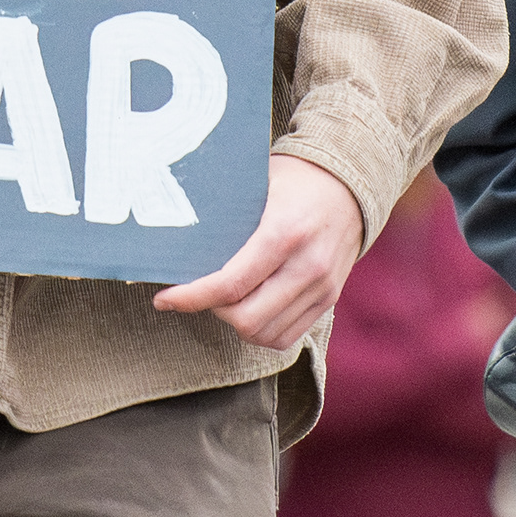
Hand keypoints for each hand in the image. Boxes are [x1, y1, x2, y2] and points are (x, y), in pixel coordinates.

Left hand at [154, 155, 368, 349]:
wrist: (350, 183)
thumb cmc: (295, 179)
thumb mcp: (257, 184)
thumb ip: (225, 217)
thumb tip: (174, 239)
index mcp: (285, 233)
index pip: (230, 285)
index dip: (191, 297)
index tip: (164, 299)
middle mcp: (308, 266)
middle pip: (246, 319)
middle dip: (212, 310)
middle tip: (199, 292)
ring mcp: (322, 287)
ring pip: (264, 334)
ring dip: (235, 323)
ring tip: (224, 299)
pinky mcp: (329, 299)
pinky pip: (286, 337)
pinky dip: (259, 330)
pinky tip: (247, 308)